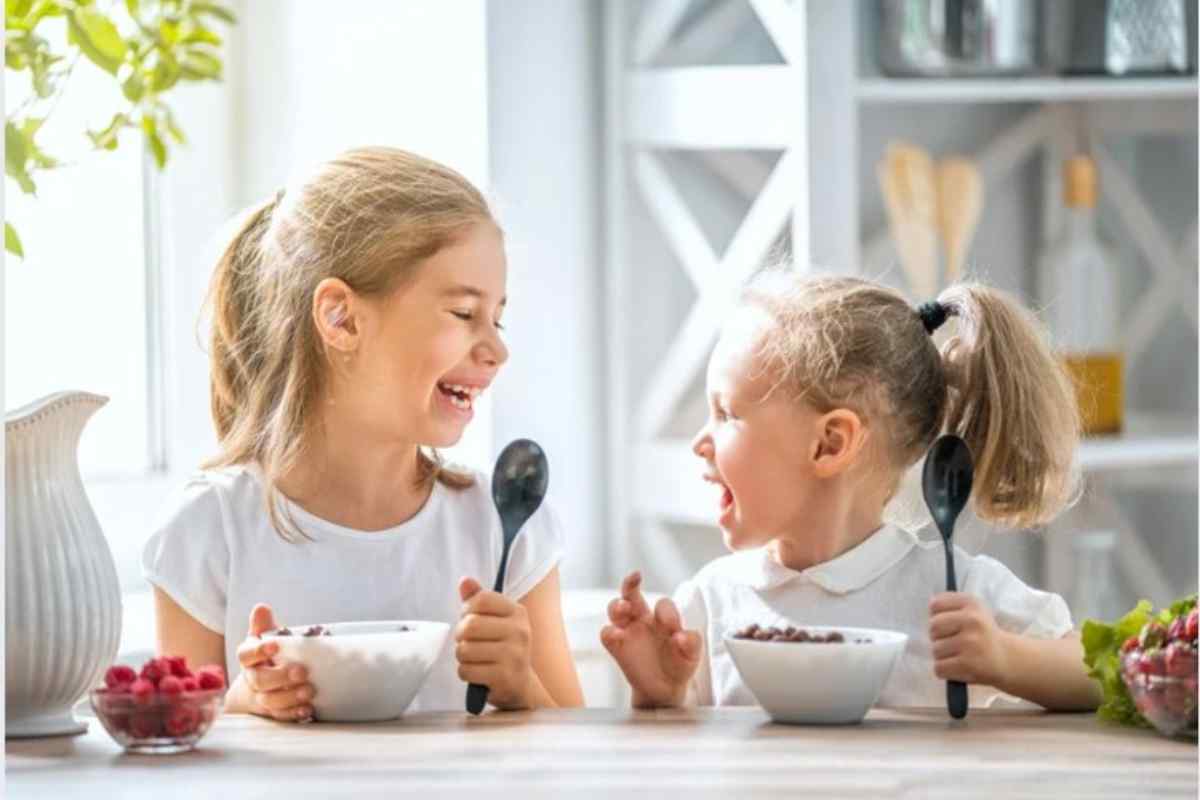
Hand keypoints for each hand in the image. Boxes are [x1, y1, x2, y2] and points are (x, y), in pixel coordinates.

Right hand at [233, 604, 316, 722]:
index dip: (259, 650)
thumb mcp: (267, 637)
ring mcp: (261, 697)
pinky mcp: (273, 713)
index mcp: (249, 658)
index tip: (275, 645)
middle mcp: (252, 678)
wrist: (262, 686)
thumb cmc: (270, 656)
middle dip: (280, 677)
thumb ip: (265, 625)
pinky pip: (281, 716)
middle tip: (302, 672)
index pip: (247, 654)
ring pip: (270, 701)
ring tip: (309, 691)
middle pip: (259, 680)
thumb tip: (261, 608)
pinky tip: (308, 709)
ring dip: (290, 697)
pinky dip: (294, 714)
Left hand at [455, 577, 534, 709]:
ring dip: (462, 656)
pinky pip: (466, 671)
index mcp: (518, 612)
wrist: (520, 685)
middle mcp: (520, 632)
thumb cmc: (502, 648)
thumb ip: (478, 599)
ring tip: (474, 658)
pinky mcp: (505, 677)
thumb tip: (464, 580)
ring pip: (465, 650)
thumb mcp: (495, 620)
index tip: (469, 618)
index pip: (482, 599)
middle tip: (467, 641)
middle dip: (460, 635)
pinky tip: (477, 673)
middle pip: (470, 625)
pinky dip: (465, 673)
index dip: (467, 609)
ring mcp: (514, 655)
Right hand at [599, 571, 700, 708]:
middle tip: (635, 577)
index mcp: (662, 617)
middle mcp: (642, 618)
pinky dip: (609, 632)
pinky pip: (607, 634)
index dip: (668, 613)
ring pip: (615, 609)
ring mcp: (627, 631)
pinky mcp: (617, 647)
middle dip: (630, 583)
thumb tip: (681, 636)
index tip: (673, 629)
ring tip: (624, 608)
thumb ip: (691, 644)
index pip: (662, 605)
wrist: (664, 689)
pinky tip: (617, 635)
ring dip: (617, 605)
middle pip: (631, 593)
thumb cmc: (679, 664)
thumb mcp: (691, 655)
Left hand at [929, 592, 1010, 687]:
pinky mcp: (968, 664)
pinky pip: (939, 667)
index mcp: (971, 603)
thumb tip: (929, 609)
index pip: (936, 605)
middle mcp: (972, 620)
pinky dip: (945, 671)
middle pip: (933, 627)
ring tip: (960, 655)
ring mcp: (970, 642)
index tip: (949, 623)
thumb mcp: (972, 611)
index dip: (937, 616)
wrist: (1008, 659)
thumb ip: (949, 606)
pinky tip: (959, 667)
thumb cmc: (982, 634)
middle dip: (938, 637)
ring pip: (935, 650)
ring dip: (943, 656)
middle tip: (953, 641)